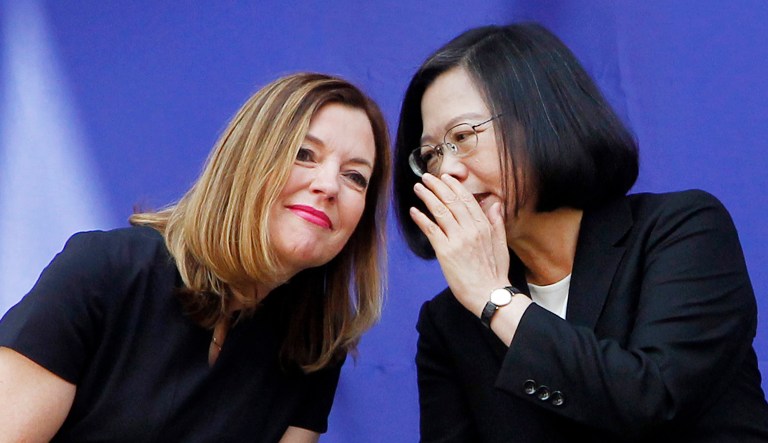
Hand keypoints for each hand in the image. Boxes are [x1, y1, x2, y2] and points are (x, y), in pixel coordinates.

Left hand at [410, 173, 510, 315]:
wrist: (488, 295)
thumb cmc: (494, 273)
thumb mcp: (500, 244)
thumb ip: (496, 222)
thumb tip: (496, 204)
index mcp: (484, 226)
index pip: (467, 199)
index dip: (454, 186)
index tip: (446, 178)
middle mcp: (471, 229)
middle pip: (451, 201)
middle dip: (437, 186)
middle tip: (427, 177)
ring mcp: (458, 239)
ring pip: (440, 211)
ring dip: (427, 196)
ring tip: (418, 188)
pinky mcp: (446, 251)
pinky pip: (431, 230)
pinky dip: (421, 218)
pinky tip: (414, 211)